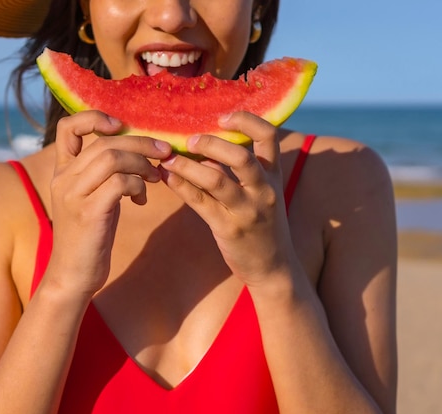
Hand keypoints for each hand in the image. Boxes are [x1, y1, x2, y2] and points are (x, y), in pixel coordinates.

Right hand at [45, 111, 171, 295]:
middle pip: (105, 142)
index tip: (121, 127)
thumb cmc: (89, 237)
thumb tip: (138, 153)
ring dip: (142, 164)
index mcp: (62, 172)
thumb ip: (104, 175)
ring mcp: (73, 195)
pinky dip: (138, 186)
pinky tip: (141, 200)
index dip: (95, 118)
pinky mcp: (88, 213)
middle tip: (164, 153)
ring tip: (155, 177)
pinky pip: (120, 183)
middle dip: (141, 143)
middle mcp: (64, 179)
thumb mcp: (92, 199)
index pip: (67, 128)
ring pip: (112, 158)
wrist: (73, 275)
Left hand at [158, 112, 296, 285]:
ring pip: (216, 180)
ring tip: (169, 159)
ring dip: (188, 166)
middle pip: (240, 157)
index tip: (221, 117)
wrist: (273, 268)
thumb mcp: (260, 194)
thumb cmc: (262, 225)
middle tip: (189, 140)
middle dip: (211, 144)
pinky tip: (168, 179)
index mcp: (273, 175)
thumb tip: (204, 147)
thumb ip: (237, 171)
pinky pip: (201, 203)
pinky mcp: (229, 229)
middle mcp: (264, 190)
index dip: (245, 121)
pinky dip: (182, 187)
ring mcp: (247, 210)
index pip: (269, 136)